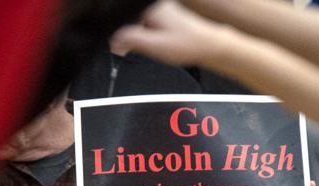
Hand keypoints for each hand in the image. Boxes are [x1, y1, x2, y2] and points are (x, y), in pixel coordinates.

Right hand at [112, 1, 227, 66]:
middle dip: (129, 36)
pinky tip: (156, 40)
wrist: (206, 45)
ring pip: (134, 22)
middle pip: (126, 19)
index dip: (118, 36)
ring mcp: (156, 7)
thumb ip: (131, 40)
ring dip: (138, 36)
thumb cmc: (186, 45)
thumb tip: (112, 39)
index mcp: (148, 7)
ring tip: (155, 43)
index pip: (120, 18)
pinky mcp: (159, 13)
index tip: (123, 49)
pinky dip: (145, 34)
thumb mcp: (154, 46)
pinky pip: (143, 22)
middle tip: (144, 48)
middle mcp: (151, 4)